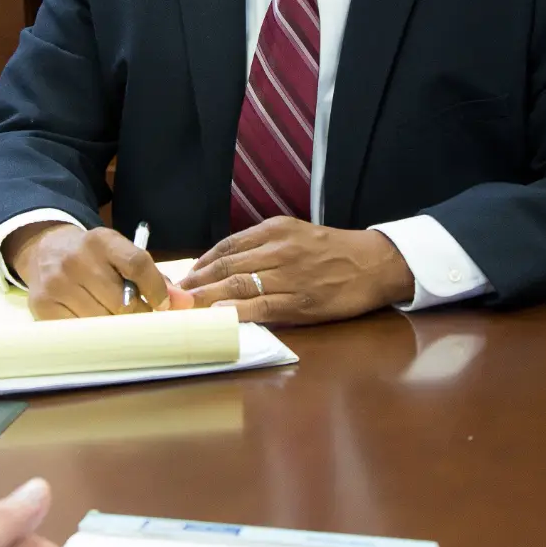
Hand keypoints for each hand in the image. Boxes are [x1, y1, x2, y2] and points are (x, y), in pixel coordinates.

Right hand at [5, 222, 193, 319]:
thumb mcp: (119, 253)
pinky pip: (79, 332)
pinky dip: (93, 336)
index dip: (157, 289)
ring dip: (117, 329)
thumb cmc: (92, 256)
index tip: (164, 306)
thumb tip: (183, 302)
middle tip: (141, 320)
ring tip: (119, 324)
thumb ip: (151, 276)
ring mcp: (57, 283)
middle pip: (122, 301)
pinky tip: (97, 331)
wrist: (45, 250)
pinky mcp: (42, 306)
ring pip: (102, 321)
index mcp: (101, 240)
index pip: (137, 264)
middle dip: (139, 315)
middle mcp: (76, 259)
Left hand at [181, 218, 413, 325]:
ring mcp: (289, 276)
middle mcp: (278, 249)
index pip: (227, 246)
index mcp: (275, 229)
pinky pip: (261, 307)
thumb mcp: (296, 235)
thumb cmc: (333, 251)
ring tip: (185, 309)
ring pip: (238, 286)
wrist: (373, 263)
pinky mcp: (301, 302)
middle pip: (226, 266)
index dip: (200, 263)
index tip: (181, 277)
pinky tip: (219, 317)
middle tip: (172, 296)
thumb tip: (225, 266)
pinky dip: (236, 312)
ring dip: (207, 299)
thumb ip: (263, 247)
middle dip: (195, 283)